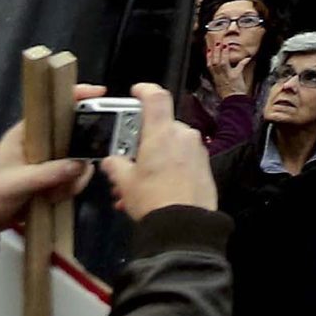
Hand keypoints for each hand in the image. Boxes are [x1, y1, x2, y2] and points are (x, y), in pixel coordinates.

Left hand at [0, 92, 100, 232]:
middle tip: (77, 170)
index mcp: (28, 133)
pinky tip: (53, 198)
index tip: (100, 95)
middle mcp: (42, 143)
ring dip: (72, 179)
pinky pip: (74, 177)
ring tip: (52, 193)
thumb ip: (47, 174)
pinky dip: (69, 188)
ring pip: (78, 160)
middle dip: (81, 155)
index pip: (54, 107)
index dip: (77, 96)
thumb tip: (80, 165)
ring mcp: (49, 161)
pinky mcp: (53, 178)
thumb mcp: (14, 184)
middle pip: (76, 135)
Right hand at [105, 84, 216, 218]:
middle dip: (142, 143)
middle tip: (126, 162)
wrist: (185, 224)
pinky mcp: (204, 165)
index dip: (145, 90)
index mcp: (163, 132)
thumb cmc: (152, 198)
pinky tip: (152, 191)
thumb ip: (116, 165)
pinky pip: (181, 160)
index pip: (156, 98)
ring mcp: (197, 149)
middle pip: (160, 128)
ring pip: (169, 147)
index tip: (136, 90)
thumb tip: (111, 160)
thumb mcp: (125, 182)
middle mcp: (183, 135)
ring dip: (152, 160)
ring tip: (134, 187)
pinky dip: (166, 169)